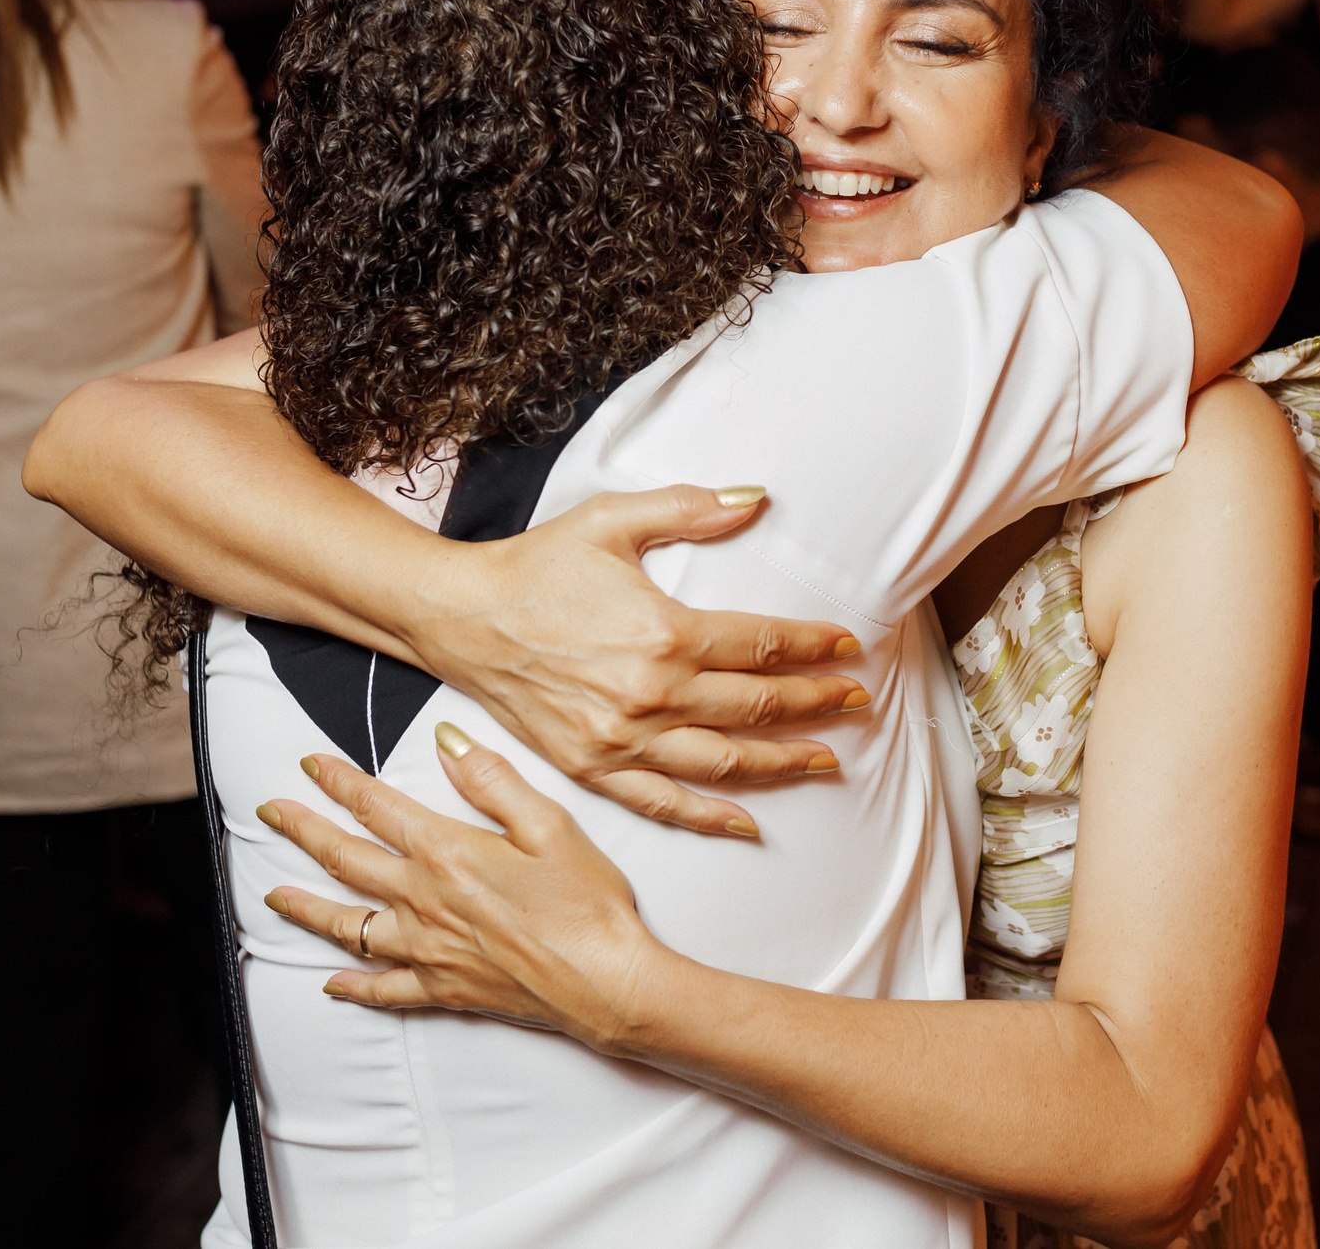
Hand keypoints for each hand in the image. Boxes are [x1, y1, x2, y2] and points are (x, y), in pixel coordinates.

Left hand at [260, 727, 670, 1050]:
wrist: (604, 982)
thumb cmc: (586, 903)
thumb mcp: (548, 823)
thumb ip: (491, 779)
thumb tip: (446, 739)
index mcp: (447, 853)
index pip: (376, 807)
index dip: (338, 781)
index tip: (309, 764)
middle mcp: (423, 901)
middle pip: (346, 859)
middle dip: (303, 832)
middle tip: (271, 814)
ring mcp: (428, 949)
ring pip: (348, 926)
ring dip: (306, 907)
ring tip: (274, 896)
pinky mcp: (443, 989)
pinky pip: (383, 990)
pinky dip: (352, 988)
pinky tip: (330, 984)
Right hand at [408, 484, 867, 838]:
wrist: (462, 616)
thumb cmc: (539, 564)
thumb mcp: (613, 519)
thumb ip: (690, 509)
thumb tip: (757, 498)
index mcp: (663, 633)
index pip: (761, 645)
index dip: (812, 647)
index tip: (848, 647)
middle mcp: (650, 694)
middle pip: (756, 706)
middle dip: (816, 703)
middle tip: (857, 700)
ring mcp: (622, 740)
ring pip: (724, 762)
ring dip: (784, 762)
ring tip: (828, 759)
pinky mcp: (594, 768)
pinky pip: (664, 803)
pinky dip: (711, 816)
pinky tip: (749, 821)